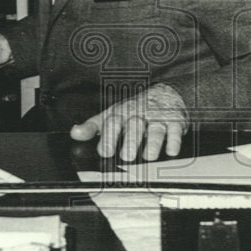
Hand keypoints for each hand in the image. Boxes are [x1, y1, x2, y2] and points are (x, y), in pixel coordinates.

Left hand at [70, 83, 188, 161]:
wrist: (165, 94)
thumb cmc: (134, 110)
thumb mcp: (112, 115)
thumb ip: (93, 126)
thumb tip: (75, 133)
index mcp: (122, 113)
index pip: (113, 122)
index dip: (108, 137)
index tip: (105, 151)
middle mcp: (139, 114)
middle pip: (135, 126)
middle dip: (131, 141)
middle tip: (127, 156)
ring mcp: (158, 118)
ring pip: (156, 129)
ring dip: (153, 143)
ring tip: (148, 156)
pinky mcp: (175, 122)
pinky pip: (176, 131)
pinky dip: (174, 141)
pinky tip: (171, 151)